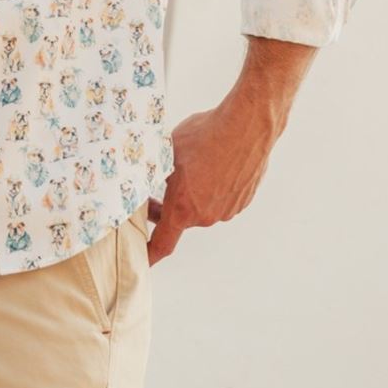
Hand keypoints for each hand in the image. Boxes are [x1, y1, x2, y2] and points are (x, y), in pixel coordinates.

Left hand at [145, 91, 279, 266]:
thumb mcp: (168, 152)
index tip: (142, 260)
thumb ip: (157, 173)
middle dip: (169, 206)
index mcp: (182, 208)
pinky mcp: (243, 200)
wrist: (245, 126)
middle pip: (182, 218)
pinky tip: (215, 163)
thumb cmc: (204, 136)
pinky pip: (222, 199)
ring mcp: (227, 210)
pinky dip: (215, 187)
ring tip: (197, 163)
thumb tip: (146, 175)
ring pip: (203, 206)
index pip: (162, 243)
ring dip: (195, 193)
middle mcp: (206, 216)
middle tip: (161, 184)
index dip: (149, 254)